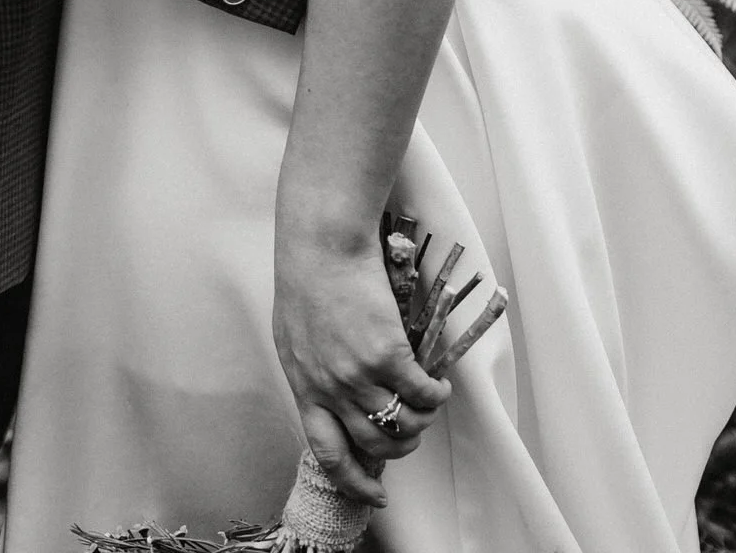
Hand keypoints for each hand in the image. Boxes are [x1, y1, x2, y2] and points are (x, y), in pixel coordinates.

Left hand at [272, 229, 448, 507]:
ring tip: (429, 404)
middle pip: (373, 445)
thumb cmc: (306, 277)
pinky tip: (440, 385)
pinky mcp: (387, 354)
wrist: (322, 241)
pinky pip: (421, 393)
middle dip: (399, 448)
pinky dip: (436, 395)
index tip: (375, 494)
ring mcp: (358, 375)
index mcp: (303, 386)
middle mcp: (330, 389)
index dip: (355, 481)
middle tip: (412, 432)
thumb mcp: (295, 335)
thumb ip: (313, 369)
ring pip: (401, 425)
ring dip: (422, 422)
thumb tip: (335, 394)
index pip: (328, 454)